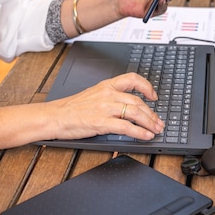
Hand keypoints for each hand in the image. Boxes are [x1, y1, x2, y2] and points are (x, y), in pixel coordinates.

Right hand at [47, 73, 164, 140]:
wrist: (55, 116)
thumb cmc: (71, 108)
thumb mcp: (92, 95)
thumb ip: (109, 97)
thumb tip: (126, 107)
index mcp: (106, 86)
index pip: (132, 79)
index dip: (147, 87)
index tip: (153, 96)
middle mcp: (108, 94)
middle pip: (138, 101)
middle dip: (152, 114)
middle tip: (158, 122)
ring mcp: (105, 108)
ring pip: (135, 113)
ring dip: (149, 123)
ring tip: (155, 130)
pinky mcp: (102, 122)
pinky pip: (126, 127)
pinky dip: (139, 132)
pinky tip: (145, 136)